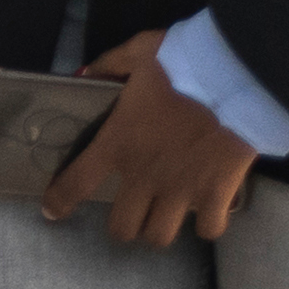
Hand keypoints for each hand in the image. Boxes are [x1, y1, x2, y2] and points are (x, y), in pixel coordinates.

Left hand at [47, 31, 258, 246]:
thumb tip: (83, 74)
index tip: (53, 211)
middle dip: (124, 225)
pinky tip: (207, 211)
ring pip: (160, 236)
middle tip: (132, 212)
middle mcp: (144, 175)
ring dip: (160, 228)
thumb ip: (110, 65)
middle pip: (122, 227)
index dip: (60, 202)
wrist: (235, 76)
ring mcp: (180, 190)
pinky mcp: (216, 194)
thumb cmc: (183, 63)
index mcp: (118, 143)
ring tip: (166, 215)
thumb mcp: (139, 52)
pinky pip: (209, 229)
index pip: (76, 183)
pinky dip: (208, 224)